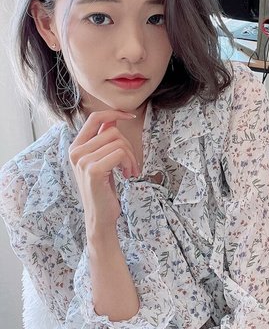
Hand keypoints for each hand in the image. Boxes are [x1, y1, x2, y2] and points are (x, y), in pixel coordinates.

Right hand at [69, 111, 139, 236]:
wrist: (100, 216)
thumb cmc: (103, 188)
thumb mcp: (102, 160)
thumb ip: (104, 140)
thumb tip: (113, 116)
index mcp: (77, 147)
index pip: (95, 118)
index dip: (114, 112)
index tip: (130, 116)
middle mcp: (76, 151)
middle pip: (113, 131)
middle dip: (129, 146)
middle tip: (131, 164)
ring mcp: (83, 160)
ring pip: (119, 142)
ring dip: (131, 157)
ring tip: (130, 171)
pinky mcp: (93, 170)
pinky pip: (120, 153)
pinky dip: (129, 163)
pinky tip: (127, 176)